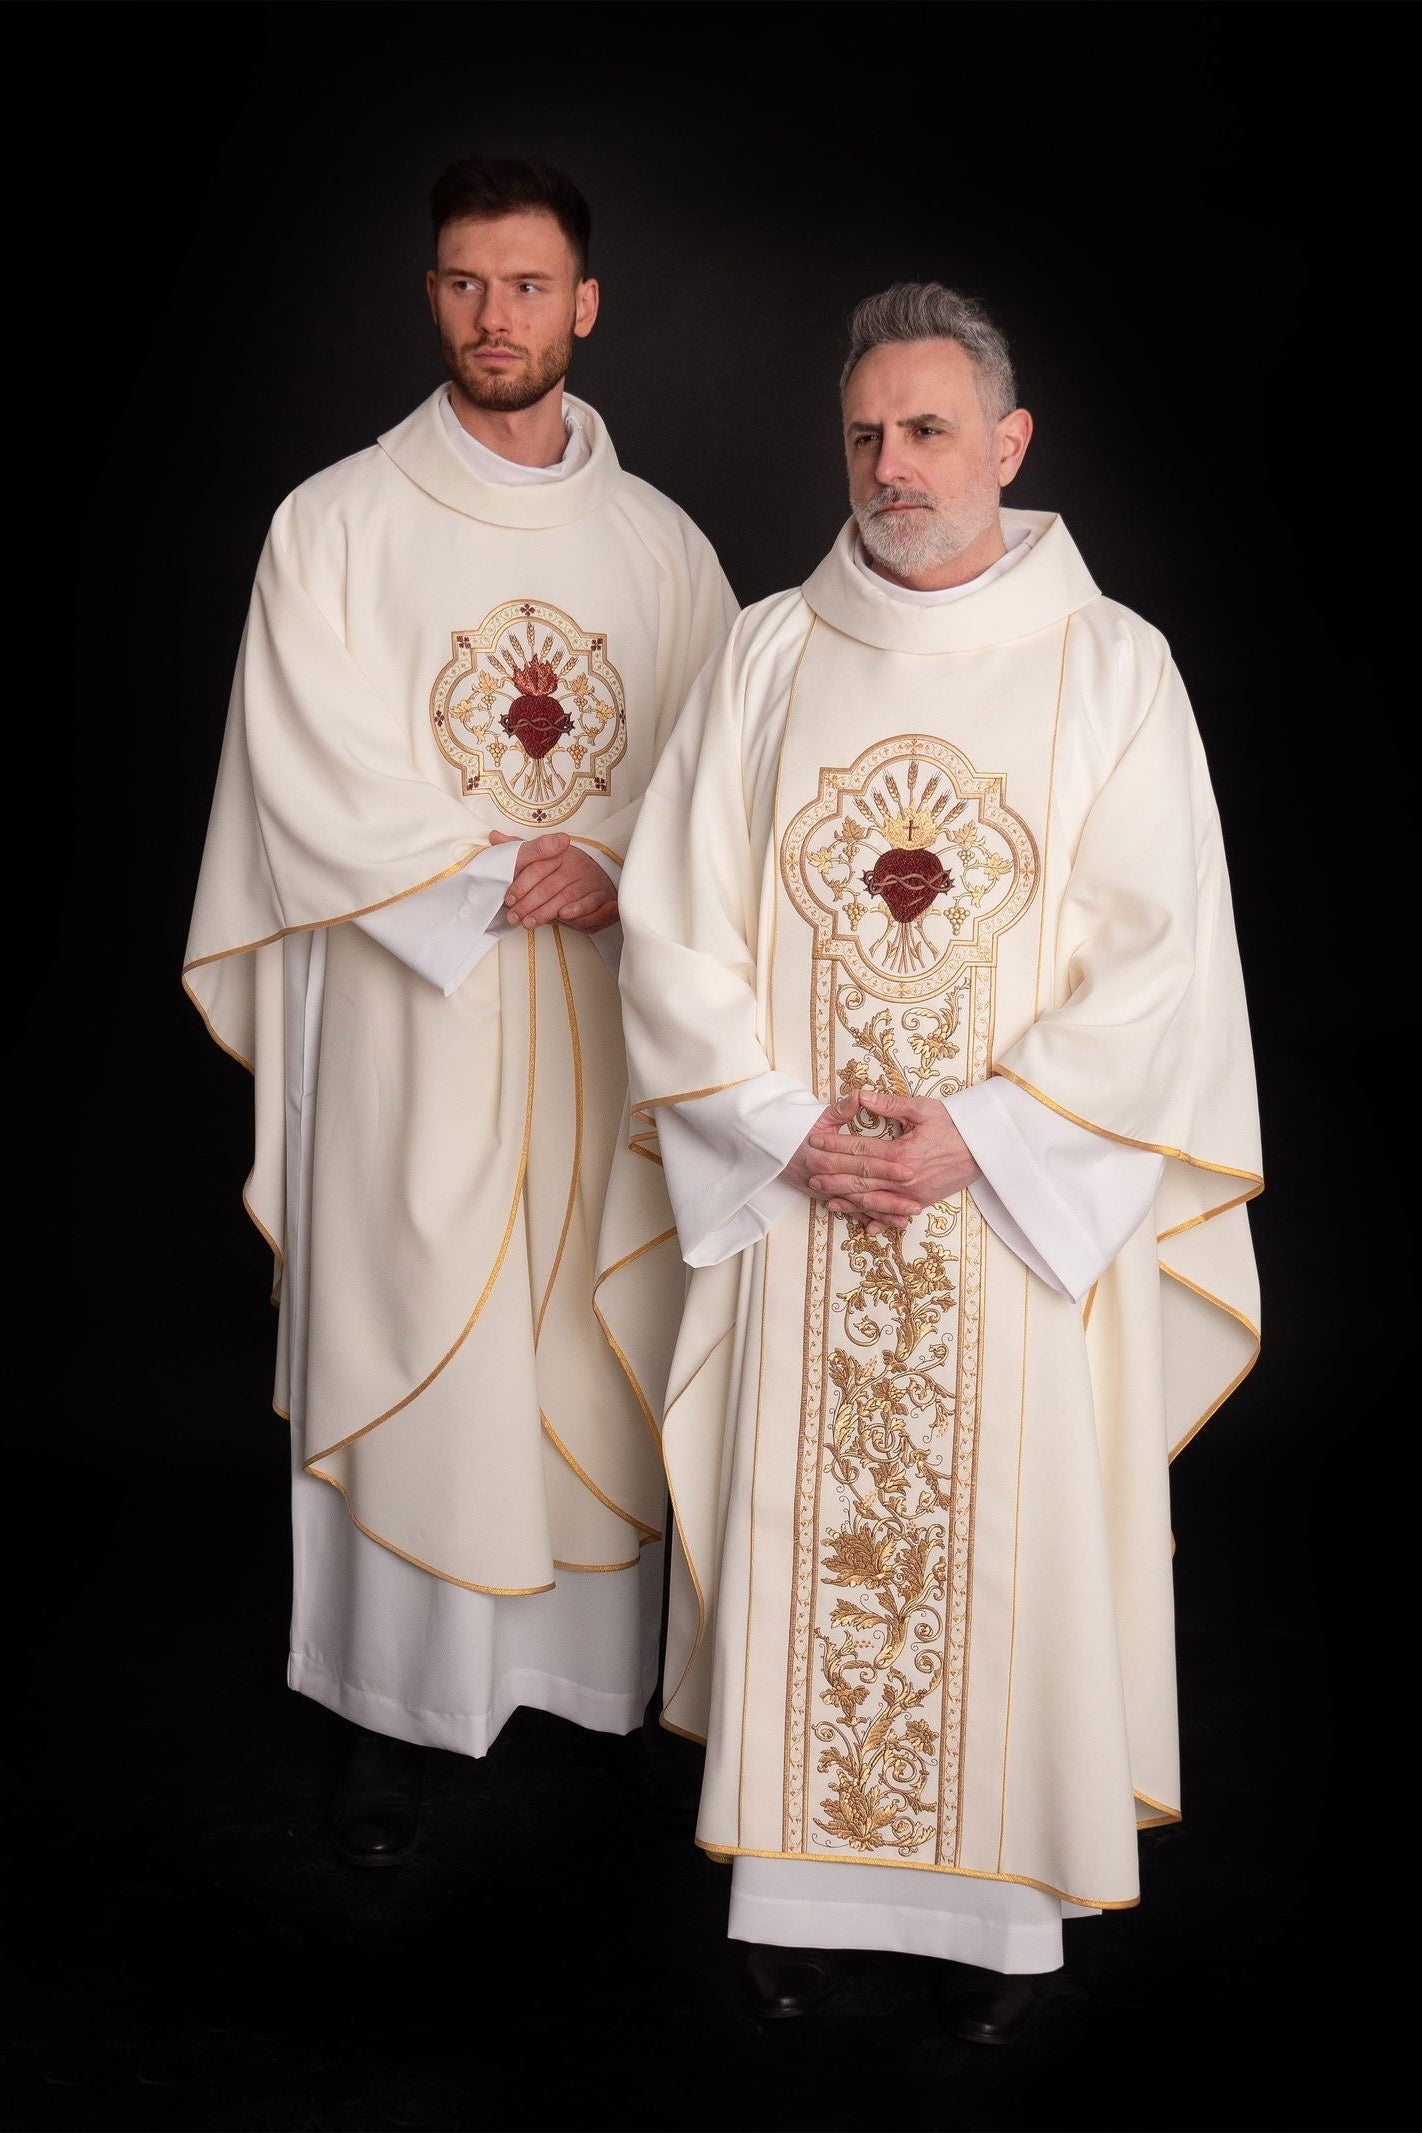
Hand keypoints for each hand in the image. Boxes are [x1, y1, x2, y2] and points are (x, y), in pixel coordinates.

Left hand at [489, 829, 618, 931]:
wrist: (598, 875)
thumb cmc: (565, 869)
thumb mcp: (541, 857)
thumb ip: (520, 850)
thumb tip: (494, 836)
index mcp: (560, 854)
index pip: (537, 868)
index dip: (521, 884)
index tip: (508, 898)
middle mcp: (575, 865)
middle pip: (549, 886)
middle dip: (528, 904)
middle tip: (514, 917)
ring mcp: (589, 879)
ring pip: (565, 897)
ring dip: (546, 912)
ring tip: (529, 922)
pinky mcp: (601, 894)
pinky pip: (590, 902)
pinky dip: (578, 910)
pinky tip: (564, 915)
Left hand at [787, 1088, 980, 1231]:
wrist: (986, 1149)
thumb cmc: (955, 1125)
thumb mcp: (923, 1109)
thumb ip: (890, 1105)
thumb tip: (861, 1097)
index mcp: (903, 1154)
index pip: (860, 1151)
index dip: (835, 1147)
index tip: (816, 1142)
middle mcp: (905, 1179)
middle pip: (860, 1178)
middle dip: (832, 1174)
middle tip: (809, 1171)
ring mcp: (912, 1195)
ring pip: (872, 1199)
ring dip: (846, 1198)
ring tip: (824, 1194)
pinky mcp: (921, 1202)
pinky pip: (893, 1213)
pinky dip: (877, 1219)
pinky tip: (861, 1223)